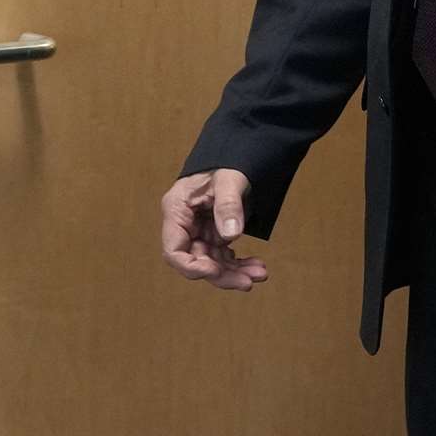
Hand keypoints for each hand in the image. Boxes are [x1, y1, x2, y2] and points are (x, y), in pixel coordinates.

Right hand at [161, 168, 267, 290]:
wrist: (236, 154)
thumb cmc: (226, 161)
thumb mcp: (229, 179)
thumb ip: (228, 205)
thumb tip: (231, 235)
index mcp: (177, 210)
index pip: (174, 251)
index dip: (192, 267)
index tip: (215, 271)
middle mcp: (185, 224)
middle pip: (197, 261)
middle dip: (222, 274)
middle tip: (249, 281)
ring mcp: (199, 230)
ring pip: (212, 262)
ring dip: (235, 272)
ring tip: (260, 274)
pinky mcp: (213, 233)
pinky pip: (223, 255)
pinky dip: (238, 263)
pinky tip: (256, 266)